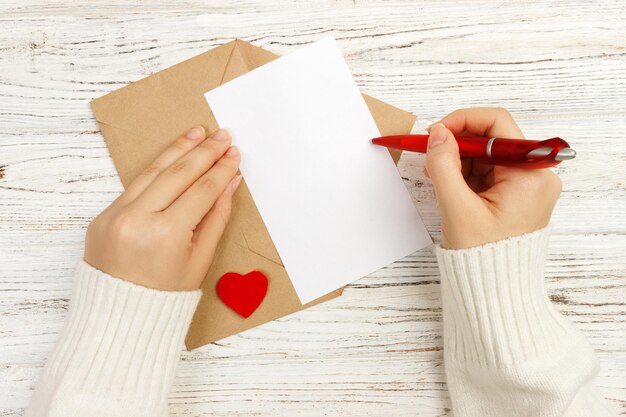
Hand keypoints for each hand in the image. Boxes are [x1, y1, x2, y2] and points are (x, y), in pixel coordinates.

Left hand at [85, 127, 240, 290]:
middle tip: (222, 135)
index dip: (221, 170)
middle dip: (203, 152)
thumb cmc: (165, 296)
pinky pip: (134, 186)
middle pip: (177, 174)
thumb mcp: (200, 260)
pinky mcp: (103, 216)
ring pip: (151, 171)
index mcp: (166, 235)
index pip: (201, 191)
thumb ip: (216, 217)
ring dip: (177, 149)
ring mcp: (115, 215)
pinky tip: (172, 156)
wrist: (118, 318)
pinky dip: (155, 170)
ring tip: (197, 133)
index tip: (234, 154)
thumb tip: (229, 183)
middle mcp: (137, 219)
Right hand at [424, 108, 561, 248]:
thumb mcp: (456, 207)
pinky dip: (465, 173)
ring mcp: (527, 186)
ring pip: (486, 155)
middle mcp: (535, 176)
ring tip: (437, 177)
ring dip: (458, 160)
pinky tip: (449, 185)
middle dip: (457, 145)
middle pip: (491, 139)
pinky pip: (488, 171)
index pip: (497, 125)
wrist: (495, 292)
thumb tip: (438, 134)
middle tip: (430, 156)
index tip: (436, 132)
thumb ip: (444, 164)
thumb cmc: (484, 259)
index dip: (462, 121)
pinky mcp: (516, 195)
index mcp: (530, 176)